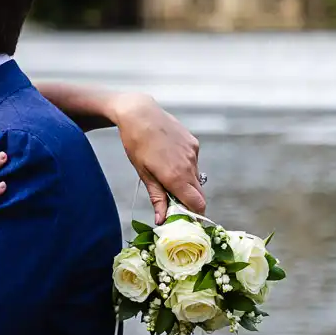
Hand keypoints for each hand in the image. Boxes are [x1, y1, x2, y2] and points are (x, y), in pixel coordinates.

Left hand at [113, 93, 203, 223]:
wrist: (140, 114)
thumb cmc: (136, 144)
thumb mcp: (143, 174)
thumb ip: (157, 197)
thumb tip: (162, 220)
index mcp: (176, 177)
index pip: (198, 204)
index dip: (195, 214)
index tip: (186, 218)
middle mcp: (189, 166)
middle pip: (199, 193)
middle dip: (189, 200)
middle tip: (173, 201)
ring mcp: (193, 153)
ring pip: (195, 177)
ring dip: (186, 182)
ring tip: (166, 173)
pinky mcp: (194, 143)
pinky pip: (194, 162)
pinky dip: (185, 166)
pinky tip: (169, 157)